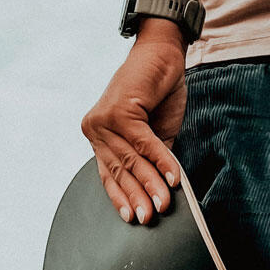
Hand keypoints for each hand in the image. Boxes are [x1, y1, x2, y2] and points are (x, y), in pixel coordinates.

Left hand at [81, 22, 186, 223]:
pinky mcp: (119, 111)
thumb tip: (160, 189)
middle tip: (151, 218)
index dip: (121, 197)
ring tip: (165, 203)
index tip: (132, 218)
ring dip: (151, 184)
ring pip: (131, 161)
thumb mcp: (155, 133)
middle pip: (119, 171)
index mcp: (99, 135)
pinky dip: (161, 161)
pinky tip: (174, 177)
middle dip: (138, 196)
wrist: (163, 51)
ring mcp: (104, 119)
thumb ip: (152, 159)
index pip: (108, 174)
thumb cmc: (158, 89)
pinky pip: (144, 144)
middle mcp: (95, 128)